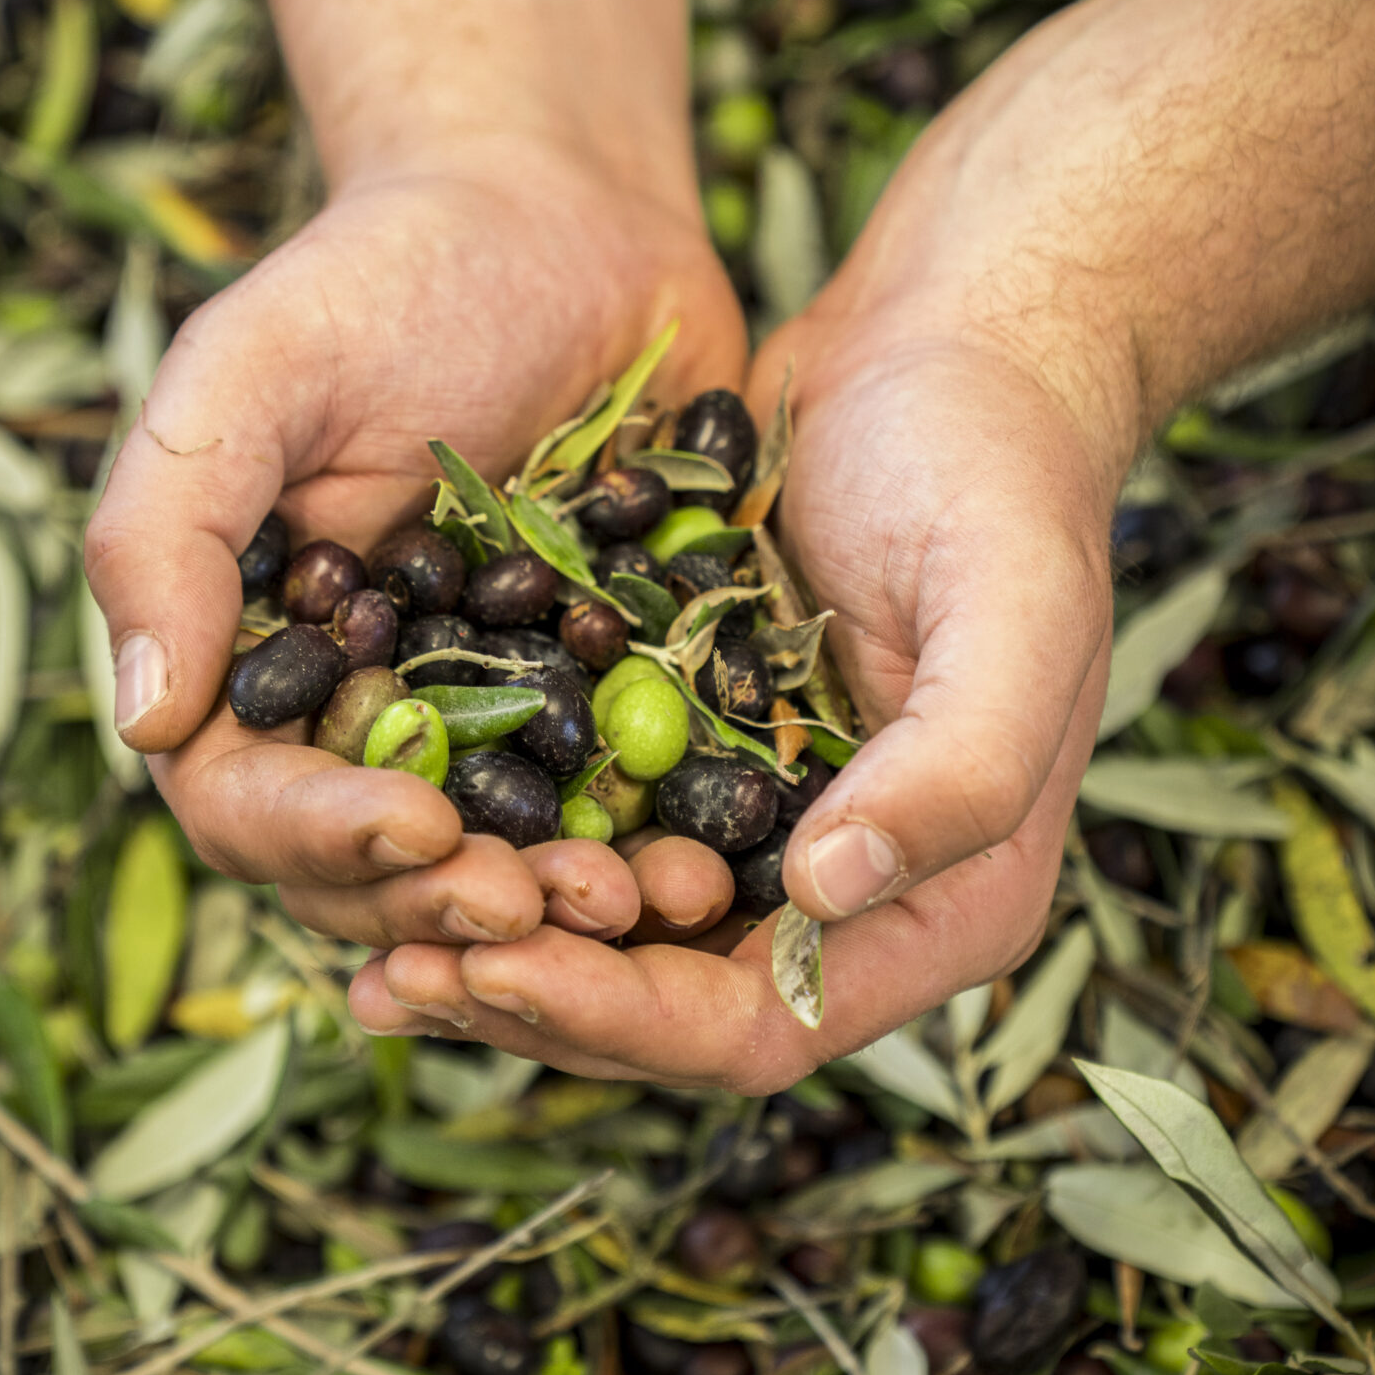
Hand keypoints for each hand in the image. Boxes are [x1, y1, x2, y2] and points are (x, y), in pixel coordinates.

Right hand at [84, 145, 746, 951]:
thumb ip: (170, 531)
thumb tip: (146, 720)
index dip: (324, 838)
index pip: (254, 806)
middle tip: (546, 902)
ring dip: (571, 908)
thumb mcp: (250, 373)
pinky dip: (671, 844)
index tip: (416, 824)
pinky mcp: (621, 706)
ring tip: (644, 896)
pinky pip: (639, 808)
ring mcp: (502, 726)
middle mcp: (374, 722)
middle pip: (383, 875)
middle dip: (457, 903)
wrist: (562, 218)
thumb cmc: (380, 278)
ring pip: (514, 868)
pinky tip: (718, 859)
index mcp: (261, 671)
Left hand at [349, 124, 1124, 1087]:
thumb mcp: (1013, 610)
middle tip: (385, 977)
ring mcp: (765, 831)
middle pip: (668, 1010)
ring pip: (611, 942)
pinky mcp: (692, 756)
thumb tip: (822, 891)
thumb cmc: (1001, 474)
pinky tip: (392, 839)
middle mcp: (852, 898)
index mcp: (949, 905)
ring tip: (361, 953)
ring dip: (493, 950)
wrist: (952, 349)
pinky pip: (584, 835)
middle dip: (531, 1002)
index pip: (763, 1025)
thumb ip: (955, 767)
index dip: (623, 1014)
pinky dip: (497, 852)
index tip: (494, 964)